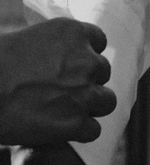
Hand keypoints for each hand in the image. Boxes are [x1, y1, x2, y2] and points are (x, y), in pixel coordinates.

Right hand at [0, 19, 115, 146]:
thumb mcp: (27, 41)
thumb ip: (54, 48)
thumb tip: (59, 59)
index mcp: (72, 33)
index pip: (99, 41)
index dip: (85, 55)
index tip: (73, 65)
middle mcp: (85, 60)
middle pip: (103, 72)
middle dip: (87, 81)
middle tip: (63, 91)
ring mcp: (84, 92)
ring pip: (107, 101)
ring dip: (90, 107)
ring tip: (65, 112)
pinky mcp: (76, 122)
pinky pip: (93, 130)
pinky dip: (79, 132)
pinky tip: (59, 130)